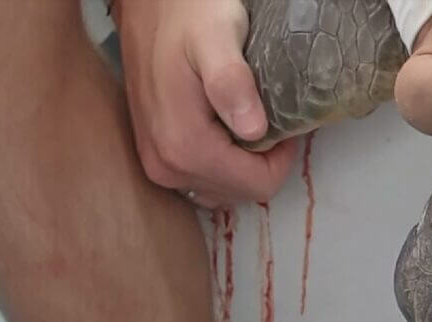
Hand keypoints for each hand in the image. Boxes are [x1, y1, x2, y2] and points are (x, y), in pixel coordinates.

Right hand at [111, 0, 296, 207]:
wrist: (147, 3)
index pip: (257, 186)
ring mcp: (157, 166)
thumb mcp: (218, 37)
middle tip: (266, 118)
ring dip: (244, 164)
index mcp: (185, 147)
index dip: (280, 158)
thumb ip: (232, 83)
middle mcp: (166, 167)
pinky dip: (223, 162)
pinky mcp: (155, 158)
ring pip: (223, 189)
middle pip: (240, 192)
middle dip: (262, 162)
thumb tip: (253, 130)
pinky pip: (203, 179)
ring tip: (247, 121)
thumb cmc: (189, 15)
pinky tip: (227, 128)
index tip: (284, 125)